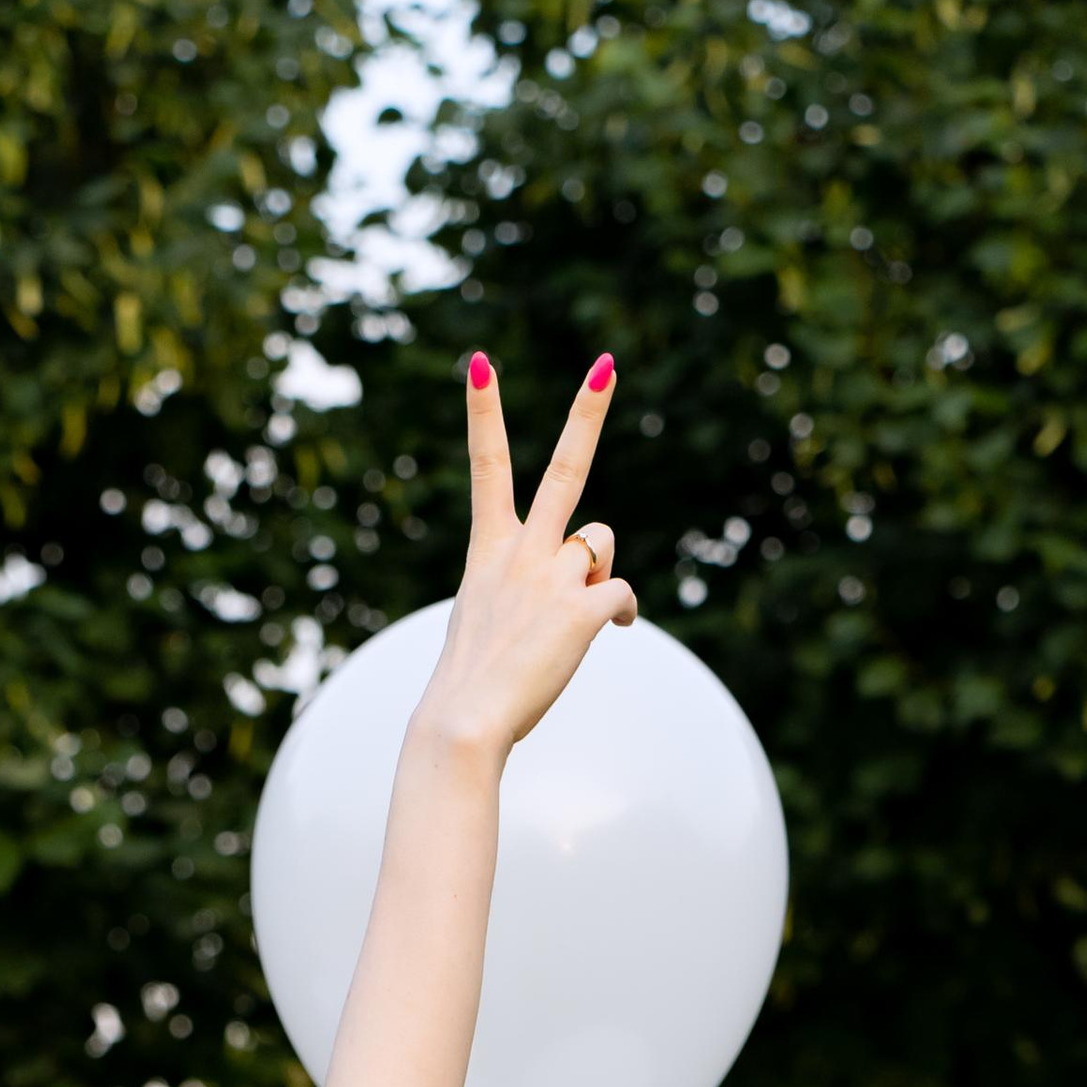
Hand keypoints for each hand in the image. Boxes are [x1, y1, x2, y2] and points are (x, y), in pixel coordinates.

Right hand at [409, 352, 638, 768]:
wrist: (463, 724)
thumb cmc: (471, 683)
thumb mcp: (484, 618)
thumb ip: (526, 584)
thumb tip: (588, 580)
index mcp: (489, 549)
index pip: (486, 466)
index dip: (483, 411)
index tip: (479, 362)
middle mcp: (521, 552)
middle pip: (563, 468)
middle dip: (587, 412)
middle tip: (606, 364)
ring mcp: (552, 580)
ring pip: (602, 541)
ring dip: (601, 568)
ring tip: (576, 610)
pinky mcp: (582, 612)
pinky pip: (623, 595)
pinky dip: (623, 613)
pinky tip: (612, 631)